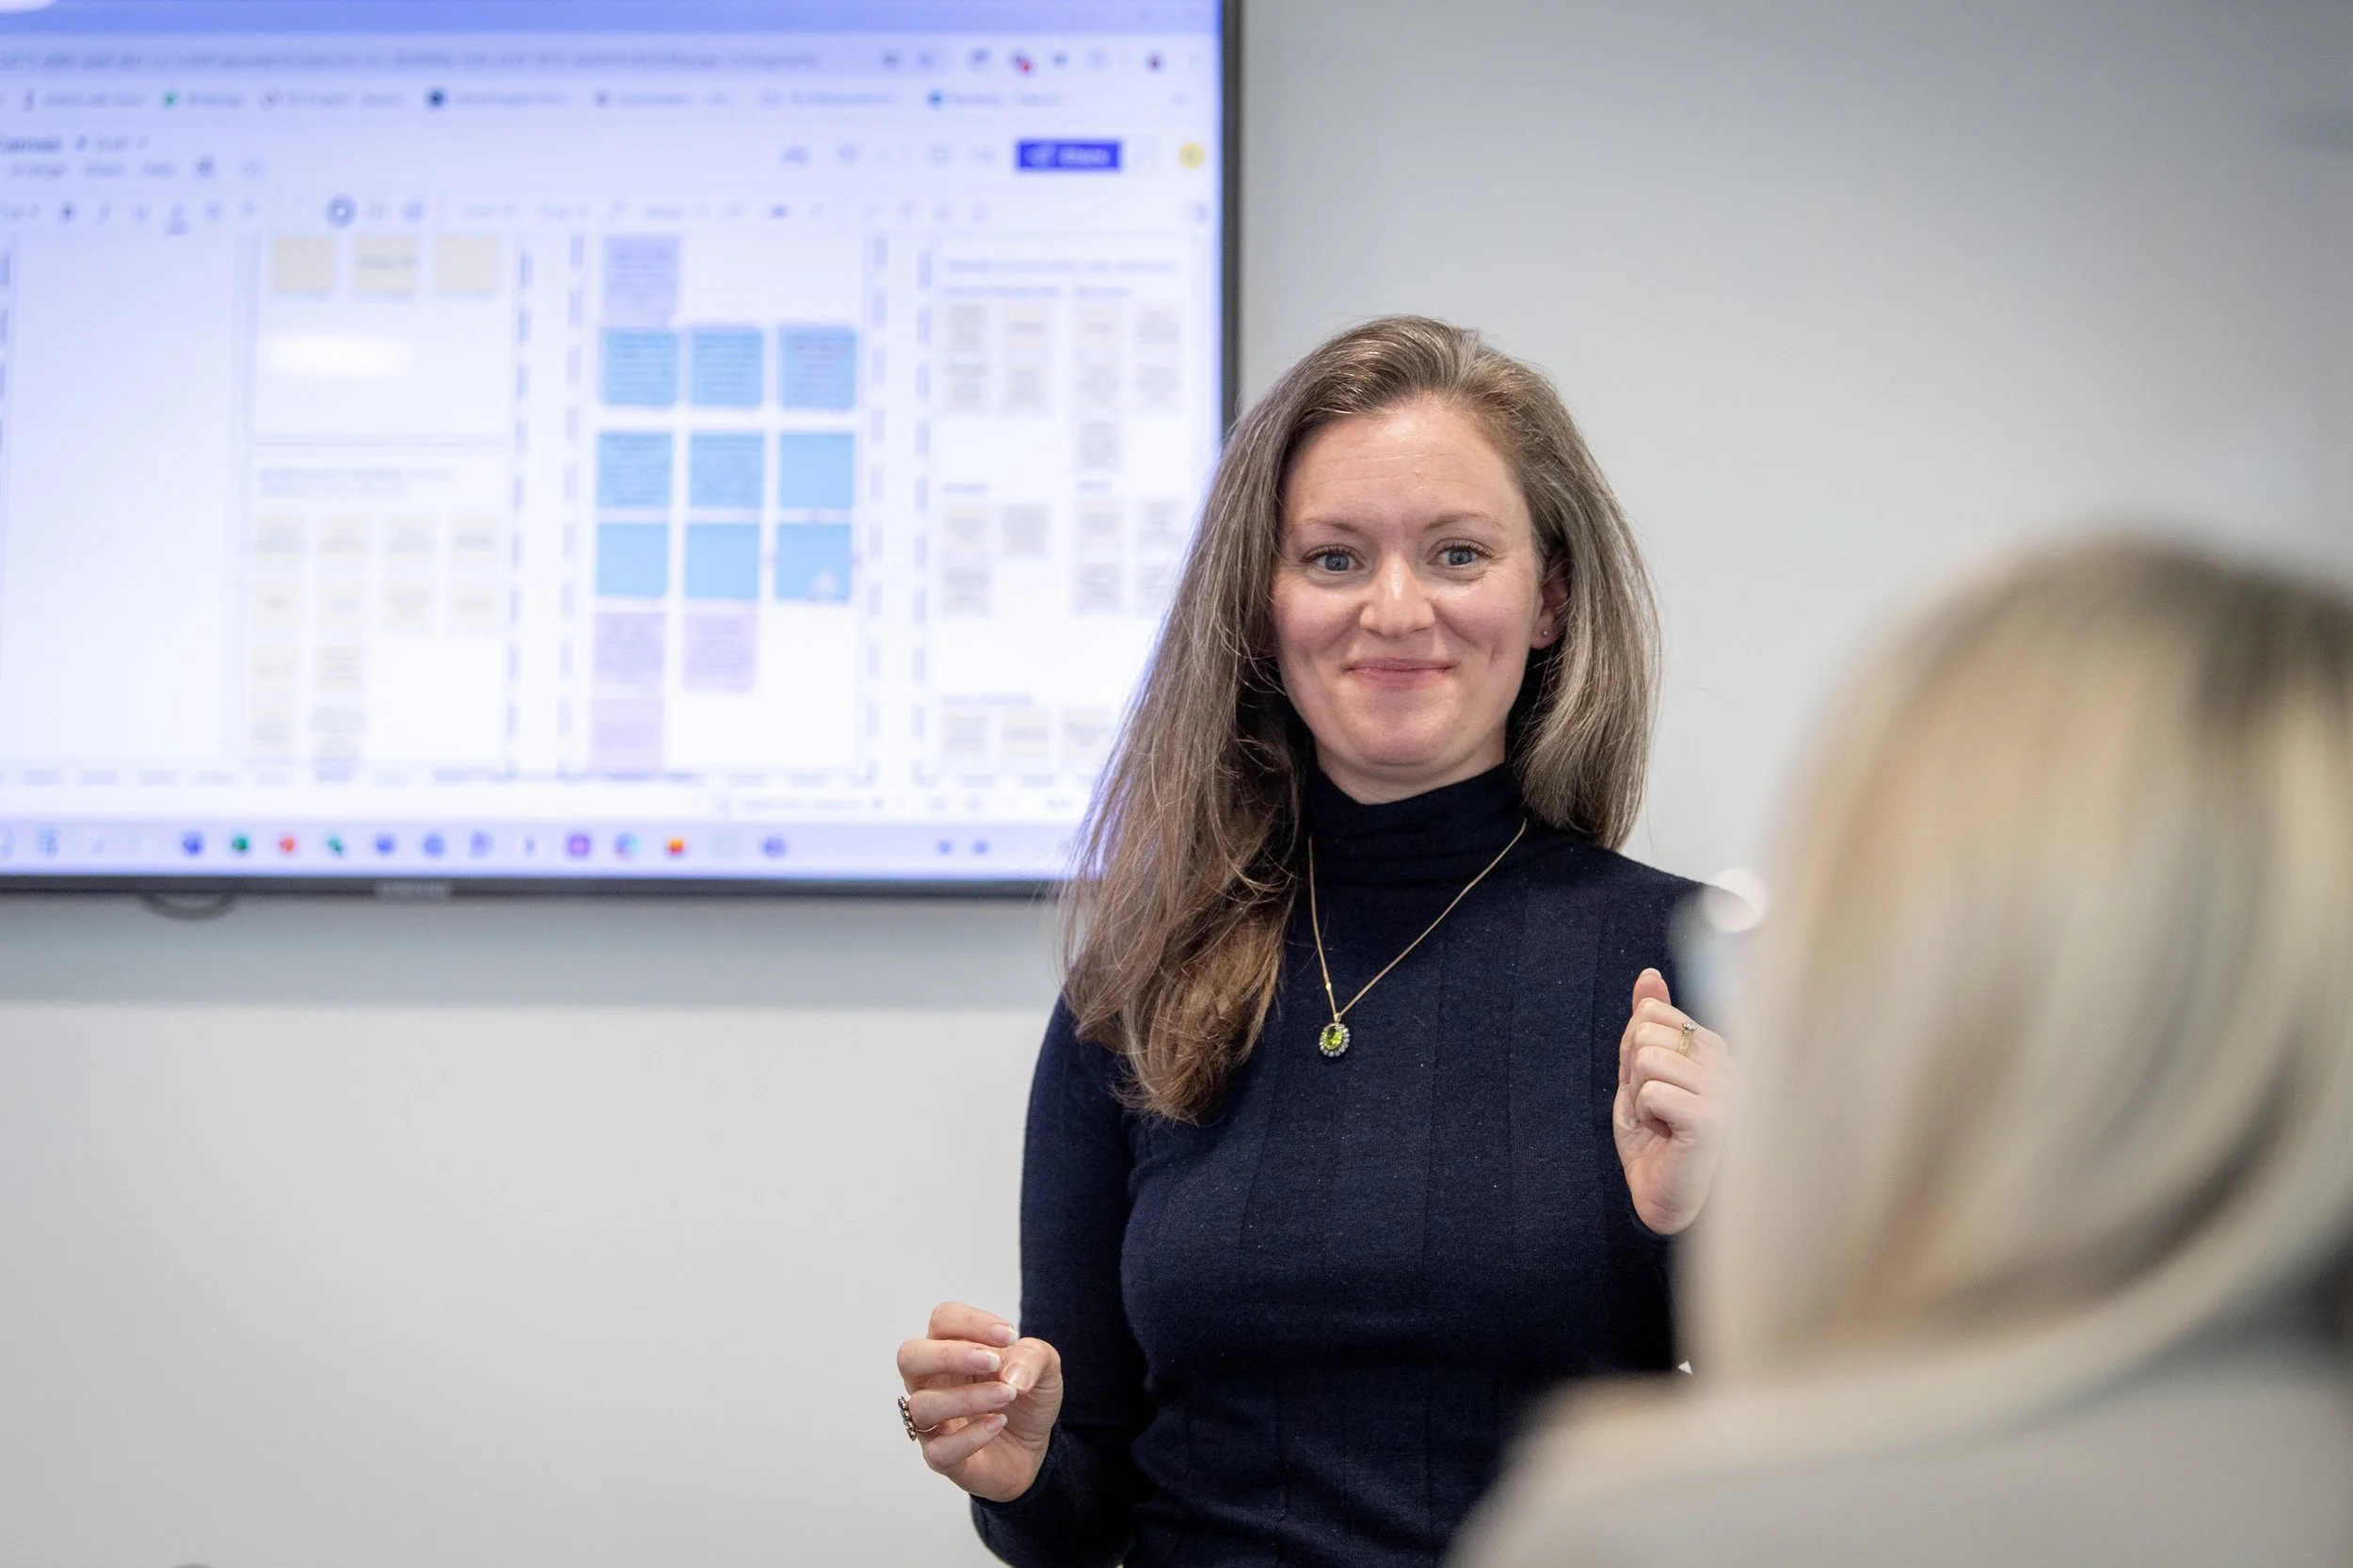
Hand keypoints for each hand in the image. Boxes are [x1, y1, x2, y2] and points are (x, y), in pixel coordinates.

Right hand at [896, 1301, 1063, 1502]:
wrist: (1036, 1447)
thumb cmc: (1026, 1398)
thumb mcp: (1045, 1367)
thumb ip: (1033, 1356)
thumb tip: (1011, 1373)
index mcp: (952, 1348)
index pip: (942, 1319)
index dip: (972, 1321)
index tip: (1009, 1336)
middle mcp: (933, 1381)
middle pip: (910, 1356)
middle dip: (949, 1356)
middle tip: (992, 1362)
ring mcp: (933, 1421)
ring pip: (922, 1405)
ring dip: (967, 1397)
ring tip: (1006, 1395)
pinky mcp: (941, 1457)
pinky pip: (938, 1450)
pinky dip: (970, 1437)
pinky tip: (998, 1425)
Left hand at [1612, 968, 1731, 1234]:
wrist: (1662, 1195)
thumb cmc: (1657, 1138)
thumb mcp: (1641, 1074)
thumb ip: (1646, 1027)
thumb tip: (1649, 975)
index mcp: (1714, 1049)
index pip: (1650, 1014)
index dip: (1633, 1052)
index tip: (1652, 1086)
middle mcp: (1728, 1063)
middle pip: (1646, 1033)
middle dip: (1634, 1075)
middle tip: (1656, 1110)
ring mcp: (1727, 1090)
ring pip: (1648, 1060)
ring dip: (1640, 1096)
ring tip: (1663, 1121)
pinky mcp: (1716, 1118)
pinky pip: (1653, 1092)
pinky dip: (1647, 1115)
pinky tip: (1669, 1135)